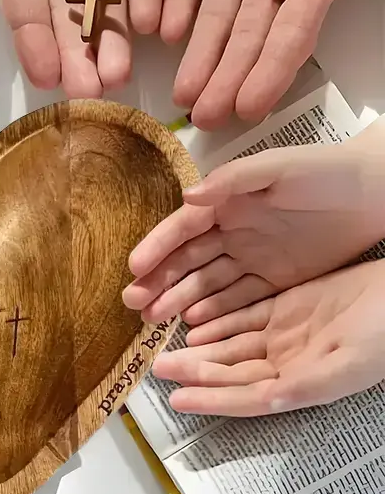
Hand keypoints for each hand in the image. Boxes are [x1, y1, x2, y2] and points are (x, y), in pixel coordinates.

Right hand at [123, 137, 384, 326]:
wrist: (376, 193)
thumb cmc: (325, 172)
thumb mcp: (277, 168)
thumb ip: (233, 181)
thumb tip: (189, 195)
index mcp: (226, 201)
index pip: (183, 228)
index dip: (156, 247)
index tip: (133, 268)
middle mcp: (232, 230)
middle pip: (187, 260)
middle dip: (158, 281)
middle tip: (133, 303)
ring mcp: (252, 256)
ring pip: (207, 283)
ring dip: (179, 300)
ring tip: (152, 321)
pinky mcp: (275, 278)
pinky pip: (239, 298)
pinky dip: (215, 312)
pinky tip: (193, 325)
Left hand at [152, 259, 384, 416]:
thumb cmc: (382, 335)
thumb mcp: (348, 364)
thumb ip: (309, 383)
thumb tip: (273, 401)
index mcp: (301, 384)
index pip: (245, 397)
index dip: (211, 400)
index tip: (177, 401)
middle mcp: (286, 363)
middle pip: (231, 371)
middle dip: (195, 373)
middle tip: (158, 370)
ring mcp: (283, 335)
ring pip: (232, 345)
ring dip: (201, 349)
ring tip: (168, 351)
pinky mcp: (285, 308)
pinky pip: (243, 317)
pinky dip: (219, 322)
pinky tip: (194, 324)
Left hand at [162, 0, 384, 128]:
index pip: (292, 34)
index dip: (270, 72)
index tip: (248, 109)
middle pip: (245, 38)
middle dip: (225, 78)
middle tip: (202, 117)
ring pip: (209, 19)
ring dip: (194, 55)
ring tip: (178, 91)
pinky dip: (166, 5)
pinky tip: (155, 30)